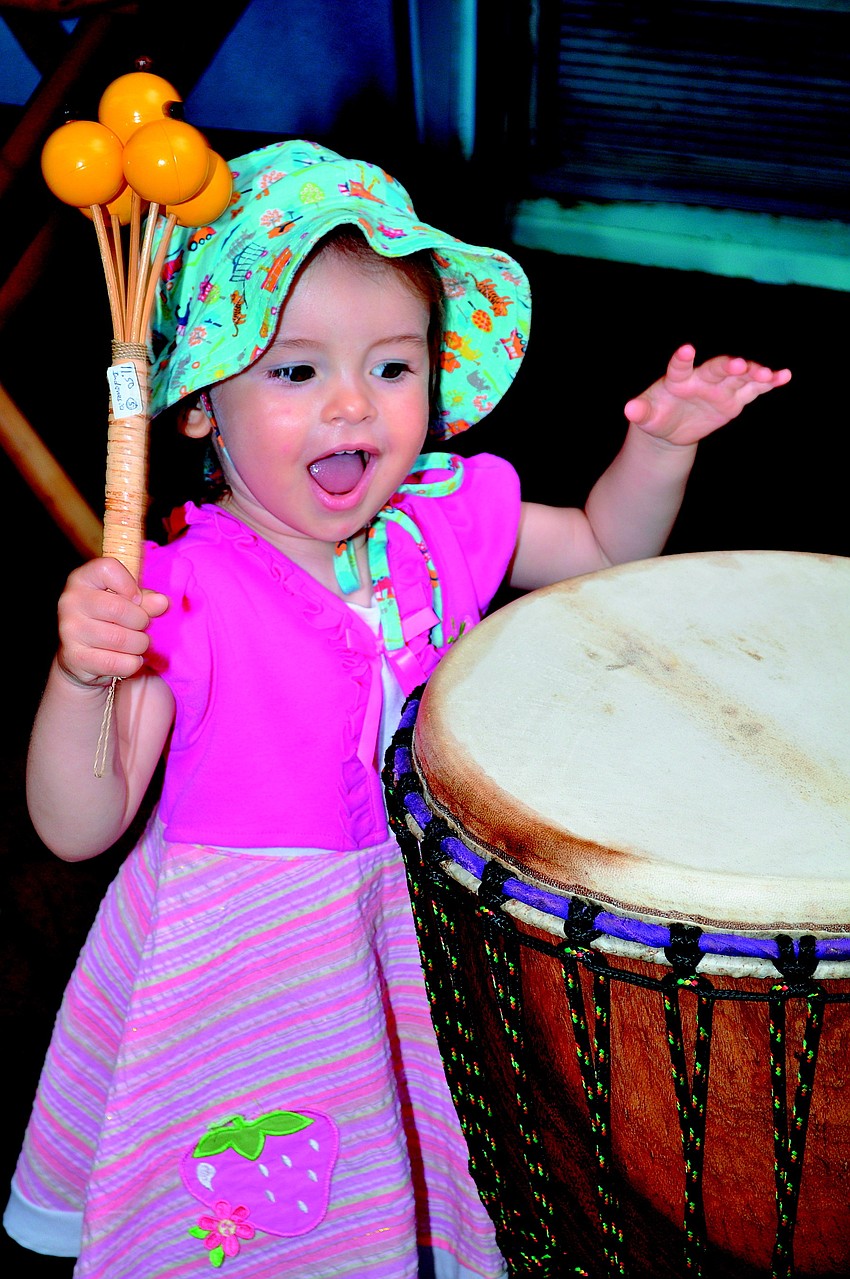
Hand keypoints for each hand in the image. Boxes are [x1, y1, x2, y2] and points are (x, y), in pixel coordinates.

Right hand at [55, 556, 168, 687]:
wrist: (80, 657)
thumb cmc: (108, 620)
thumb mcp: (127, 602)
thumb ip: (146, 599)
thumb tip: (162, 603)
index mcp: (82, 579)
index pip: (108, 568)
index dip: (129, 585)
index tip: (135, 599)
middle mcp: (70, 601)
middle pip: (120, 608)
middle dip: (141, 621)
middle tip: (140, 626)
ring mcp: (69, 630)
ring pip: (122, 639)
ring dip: (139, 644)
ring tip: (135, 643)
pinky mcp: (76, 658)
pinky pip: (119, 662)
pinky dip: (132, 663)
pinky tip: (127, 659)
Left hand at [624, 344, 791, 446]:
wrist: (672, 427)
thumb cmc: (656, 416)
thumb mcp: (646, 417)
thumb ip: (640, 411)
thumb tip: (629, 409)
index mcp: (678, 379)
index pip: (679, 366)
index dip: (682, 358)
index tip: (687, 348)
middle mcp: (702, 378)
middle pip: (717, 368)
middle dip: (729, 366)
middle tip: (739, 364)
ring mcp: (721, 387)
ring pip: (740, 376)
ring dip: (754, 373)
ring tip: (769, 374)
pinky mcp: (735, 398)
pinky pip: (754, 389)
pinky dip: (769, 382)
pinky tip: (785, 376)